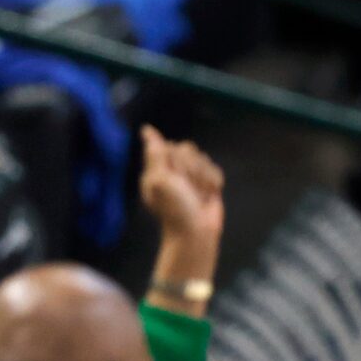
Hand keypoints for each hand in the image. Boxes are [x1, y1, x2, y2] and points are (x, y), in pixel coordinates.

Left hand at [140, 127, 223, 252]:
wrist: (197, 231)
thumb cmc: (174, 208)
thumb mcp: (159, 180)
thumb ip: (155, 154)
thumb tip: (146, 129)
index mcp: (156, 167)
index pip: (168, 145)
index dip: (175, 159)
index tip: (174, 176)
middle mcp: (172, 169)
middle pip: (188, 149)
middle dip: (190, 169)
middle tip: (186, 189)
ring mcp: (190, 175)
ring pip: (203, 158)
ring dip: (202, 178)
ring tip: (197, 194)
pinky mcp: (207, 181)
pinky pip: (215, 169)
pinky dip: (213, 183)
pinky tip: (207, 196)